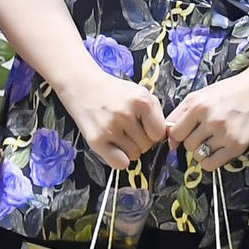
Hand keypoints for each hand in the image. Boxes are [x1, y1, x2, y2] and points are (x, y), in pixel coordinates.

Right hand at [50, 65, 167, 170]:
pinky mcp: (96, 140)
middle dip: (141, 141)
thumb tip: (166, 137)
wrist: (82, 86)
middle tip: (129, 130)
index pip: (159, 133)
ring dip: (130, 150)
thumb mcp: (140, 93)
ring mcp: (109, 128)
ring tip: (120, 135)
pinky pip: (119, 163)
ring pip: (134, 156)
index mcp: (141, 100)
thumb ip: (154, 113)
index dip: (154, 133)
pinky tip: (114, 147)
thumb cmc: (115, 92)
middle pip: (146, 146)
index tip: (146, 128)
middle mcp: (126, 114)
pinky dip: (119, 160)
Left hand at [166, 49, 248, 171]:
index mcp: (198, 106)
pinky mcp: (238, 146)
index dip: (179, 134)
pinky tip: (218, 149)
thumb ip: (180, 114)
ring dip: (203, 150)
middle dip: (193, 140)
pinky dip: (211, 160)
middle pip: (187, 145)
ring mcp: (225, 135)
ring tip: (214, 138)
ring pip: (198, 156)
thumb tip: (169, 140)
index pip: (175, 133)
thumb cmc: (229, 90)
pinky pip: (212, 165)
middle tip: (206, 131)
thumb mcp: (201, 94)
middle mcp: (210, 121)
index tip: (187, 131)